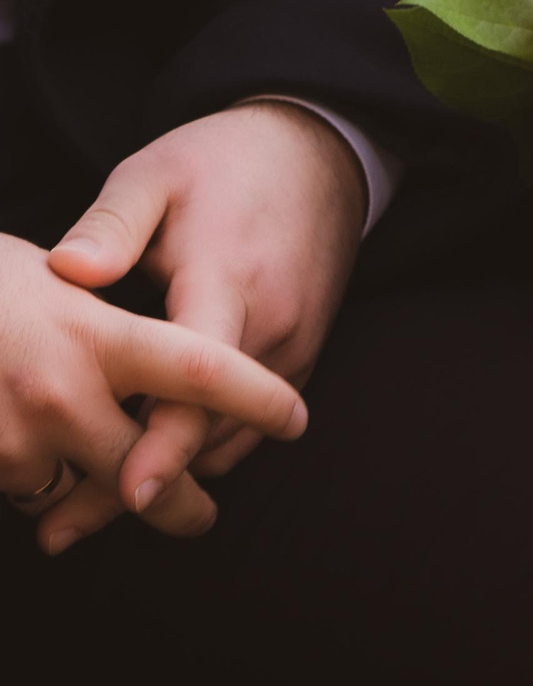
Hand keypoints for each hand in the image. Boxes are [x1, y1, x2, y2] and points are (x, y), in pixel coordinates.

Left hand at [36, 101, 367, 550]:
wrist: (319, 153)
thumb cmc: (222, 162)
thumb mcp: (156, 173)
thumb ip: (111, 224)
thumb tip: (64, 271)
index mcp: (227, 279)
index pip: (200, 379)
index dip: (164, 441)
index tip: (127, 492)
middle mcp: (270, 324)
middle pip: (206, 429)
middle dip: (139, 487)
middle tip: (59, 532)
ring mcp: (292, 344)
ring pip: (229, 436)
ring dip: (168, 478)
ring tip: (89, 515)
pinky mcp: (300, 353)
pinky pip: (248, 423)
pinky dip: (200, 452)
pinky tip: (149, 471)